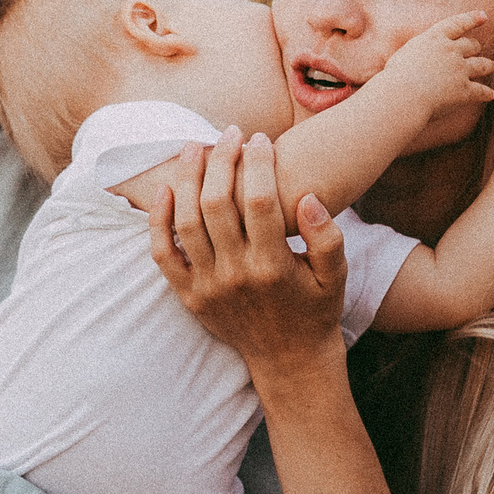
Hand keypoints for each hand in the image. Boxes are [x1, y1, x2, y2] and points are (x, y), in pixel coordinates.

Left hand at [151, 128, 349, 390]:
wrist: (288, 361)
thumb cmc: (316, 310)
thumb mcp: (335, 276)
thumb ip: (327, 237)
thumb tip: (309, 197)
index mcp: (274, 267)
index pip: (260, 201)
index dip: (258, 163)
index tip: (261, 139)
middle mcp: (236, 276)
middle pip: (217, 203)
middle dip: (222, 160)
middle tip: (229, 133)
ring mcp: (207, 286)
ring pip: (186, 222)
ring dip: (188, 179)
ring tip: (195, 148)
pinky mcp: (188, 295)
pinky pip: (163, 253)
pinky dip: (158, 220)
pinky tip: (167, 189)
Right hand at [370, 10, 493, 121]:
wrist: (402, 95)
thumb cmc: (395, 77)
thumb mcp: (405, 54)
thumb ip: (420, 51)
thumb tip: (425, 56)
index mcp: (435, 38)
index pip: (458, 23)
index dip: (472, 19)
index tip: (483, 16)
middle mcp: (451, 50)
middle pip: (471, 45)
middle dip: (475, 47)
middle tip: (477, 49)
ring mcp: (460, 70)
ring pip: (482, 65)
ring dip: (488, 65)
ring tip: (492, 67)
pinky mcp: (464, 91)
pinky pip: (480, 91)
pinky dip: (486, 93)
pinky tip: (490, 95)